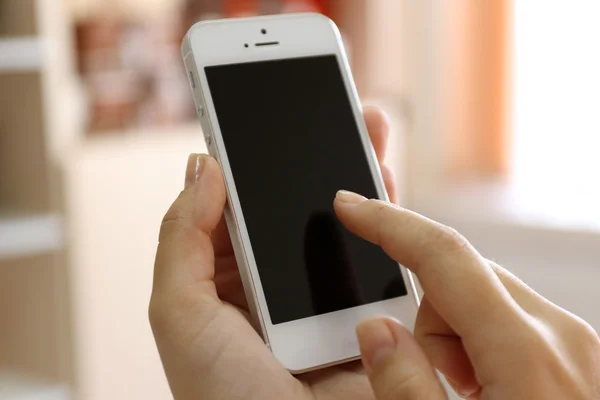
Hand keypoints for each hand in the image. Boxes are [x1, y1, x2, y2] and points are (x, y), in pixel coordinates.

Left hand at [149, 106, 397, 399]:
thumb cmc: (225, 396)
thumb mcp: (180, 314)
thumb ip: (182, 237)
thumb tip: (204, 165)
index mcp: (230, 281)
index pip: (242, 206)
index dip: (252, 160)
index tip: (263, 118)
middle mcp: (279, 286)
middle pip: (297, 208)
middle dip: (313, 157)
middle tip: (328, 108)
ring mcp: (328, 298)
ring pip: (343, 225)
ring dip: (356, 177)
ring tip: (364, 128)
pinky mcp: (371, 315)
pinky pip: (381, 257)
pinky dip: (388, 221)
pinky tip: (389, 183)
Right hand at [334, 194, 599, 398]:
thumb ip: (405, 390)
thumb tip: (375, 330)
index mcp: (526, 353)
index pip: (443, 256)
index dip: (388, 224)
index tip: (349, 206)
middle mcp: (560, 335)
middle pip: (463, 279)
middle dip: (427, 315)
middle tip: (432, 380)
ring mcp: (577, 346)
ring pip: (487, 301)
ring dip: (456, 337)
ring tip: (467, 397)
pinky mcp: (580, 358)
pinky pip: (512, 325)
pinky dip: (485, 347)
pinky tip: (492, 395)